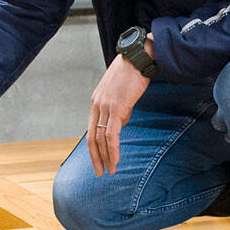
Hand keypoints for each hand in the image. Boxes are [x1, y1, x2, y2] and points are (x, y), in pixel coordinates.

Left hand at [86, 52, 150, 176]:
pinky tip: (115, 161)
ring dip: (105, 157)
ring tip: (110, 170)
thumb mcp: (121, 92)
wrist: (138, 57)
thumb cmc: (132, 73)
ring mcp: (105, 107)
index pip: (91, 129)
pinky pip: (111, 135)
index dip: (94, 146)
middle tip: (100, 172)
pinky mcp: (116, 108)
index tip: (99, 159)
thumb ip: (119, 108)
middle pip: (92, 137)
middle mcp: (97, 104)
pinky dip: (113, 150)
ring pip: (101, 139)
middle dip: (96, 157)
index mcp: (96, 101)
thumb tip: (122, 122)